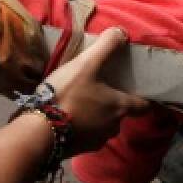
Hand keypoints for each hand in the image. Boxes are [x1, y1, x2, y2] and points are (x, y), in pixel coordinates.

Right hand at [45, 28, 149, 154]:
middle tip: (101, 90)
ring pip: (103, 126)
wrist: (38, 133)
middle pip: (121, 115)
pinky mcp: (78, 150)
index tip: (141, 91)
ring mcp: (96, 141)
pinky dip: (81, 126)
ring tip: (81, 102)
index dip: (144, 99)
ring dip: (96, 116)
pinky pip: (85, 135)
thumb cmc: (68, 95)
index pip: (144, 106)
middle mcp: (113, 127)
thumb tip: (122, 32)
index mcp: (120, 108)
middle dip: (113, 104)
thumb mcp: (87, 64)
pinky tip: (67, 116)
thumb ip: (106, 46)